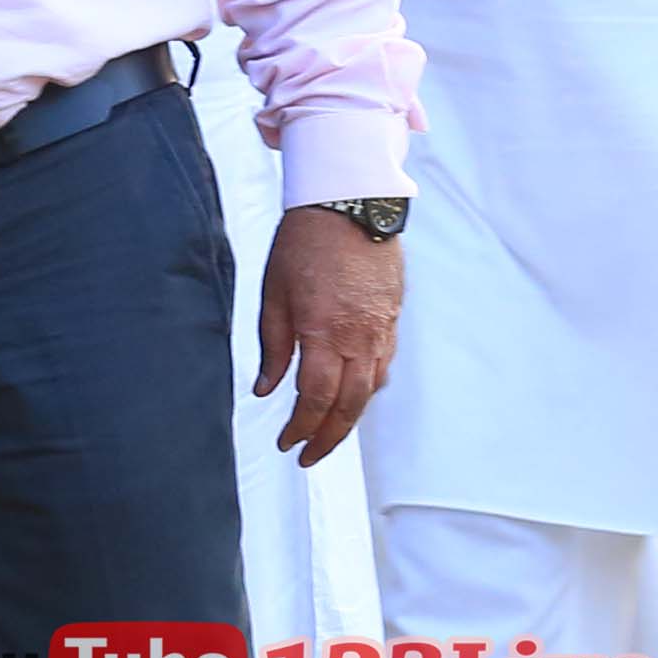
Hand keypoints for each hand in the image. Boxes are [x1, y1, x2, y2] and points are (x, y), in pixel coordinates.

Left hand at [254, 204, 401, 462]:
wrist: (348, 202)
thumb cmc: (303, 244)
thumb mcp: (273, 294)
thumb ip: (272, 347)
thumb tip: (265, 389)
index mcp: (324, 333)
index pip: (315, 399)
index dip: (300, 429)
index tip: (286, 444)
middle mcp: (359, 337)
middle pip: (349, 406)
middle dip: (328, 438)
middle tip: (309, 456)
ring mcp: (381, 328)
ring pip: (371, 389)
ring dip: (350, 417)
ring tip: (328, 432)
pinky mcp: (392, 317)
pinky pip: (383, 364)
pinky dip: (367, 387)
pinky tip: (352, 392)